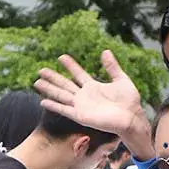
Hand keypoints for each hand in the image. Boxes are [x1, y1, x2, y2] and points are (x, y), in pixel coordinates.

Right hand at [34, 52, 153, 157]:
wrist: (131, 117)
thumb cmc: (129, 101)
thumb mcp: (121, 79)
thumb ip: (112, 67)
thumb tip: (105, 51)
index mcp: (94, 86)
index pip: (78, 73)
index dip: (70, 65)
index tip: (61, 57)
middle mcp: (85, 95)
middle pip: (65, 84)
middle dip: (53, 77)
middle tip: (41, 70)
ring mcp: (81, 105)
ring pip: (61, 95)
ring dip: (49, 89)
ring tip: (37, 82)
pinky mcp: (81, 115)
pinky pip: (64, 109)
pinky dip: (54, 105)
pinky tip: (43, 101)